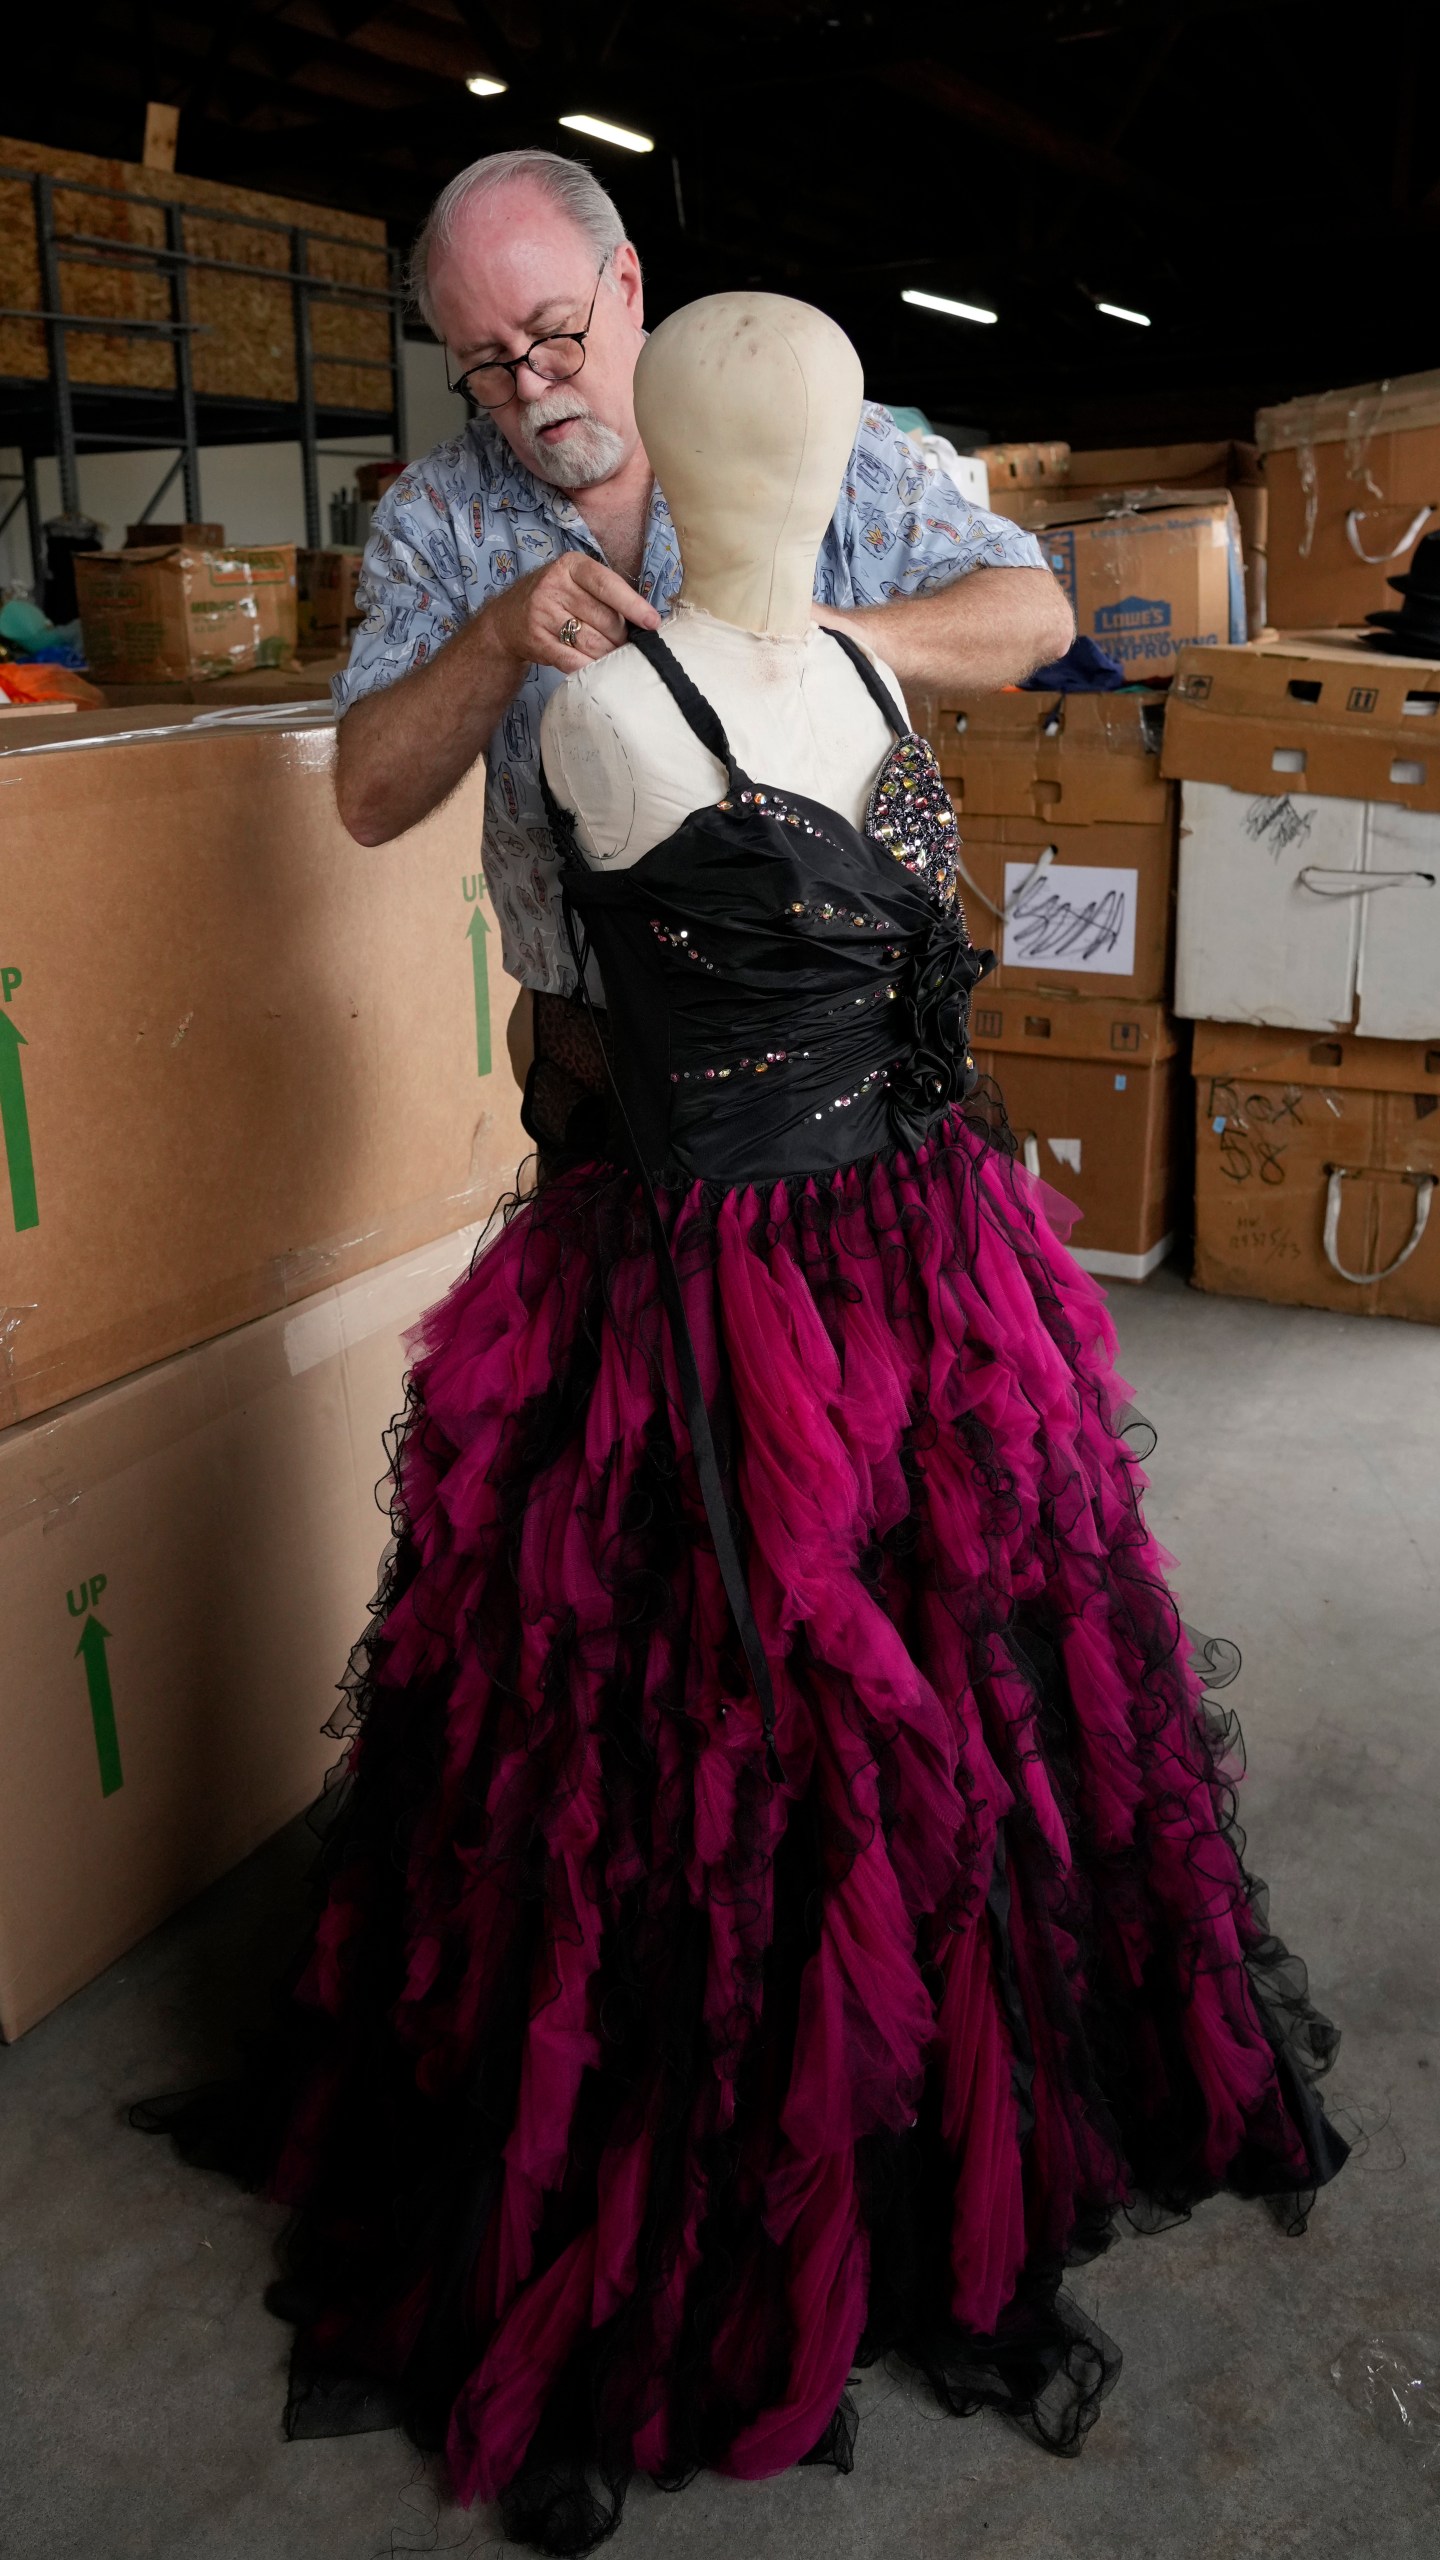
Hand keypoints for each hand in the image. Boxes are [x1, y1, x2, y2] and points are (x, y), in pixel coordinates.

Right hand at [484, 553, 660, 676]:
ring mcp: (542, 612)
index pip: (608, 585)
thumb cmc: (555, 599)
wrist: (507, 618)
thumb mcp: (575, 582)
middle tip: (624, 645)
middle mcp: (554, 585)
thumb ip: (605, 594)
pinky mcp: (536, 639)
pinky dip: (589, 667)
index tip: (653, 622)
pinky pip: (572, 659)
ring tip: (612, 657)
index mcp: (571, 566)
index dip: (633, 605)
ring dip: (607, 654)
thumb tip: (644, 621)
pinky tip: (597, 669)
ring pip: (591, 641)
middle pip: (603, 618)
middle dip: (620, 637)